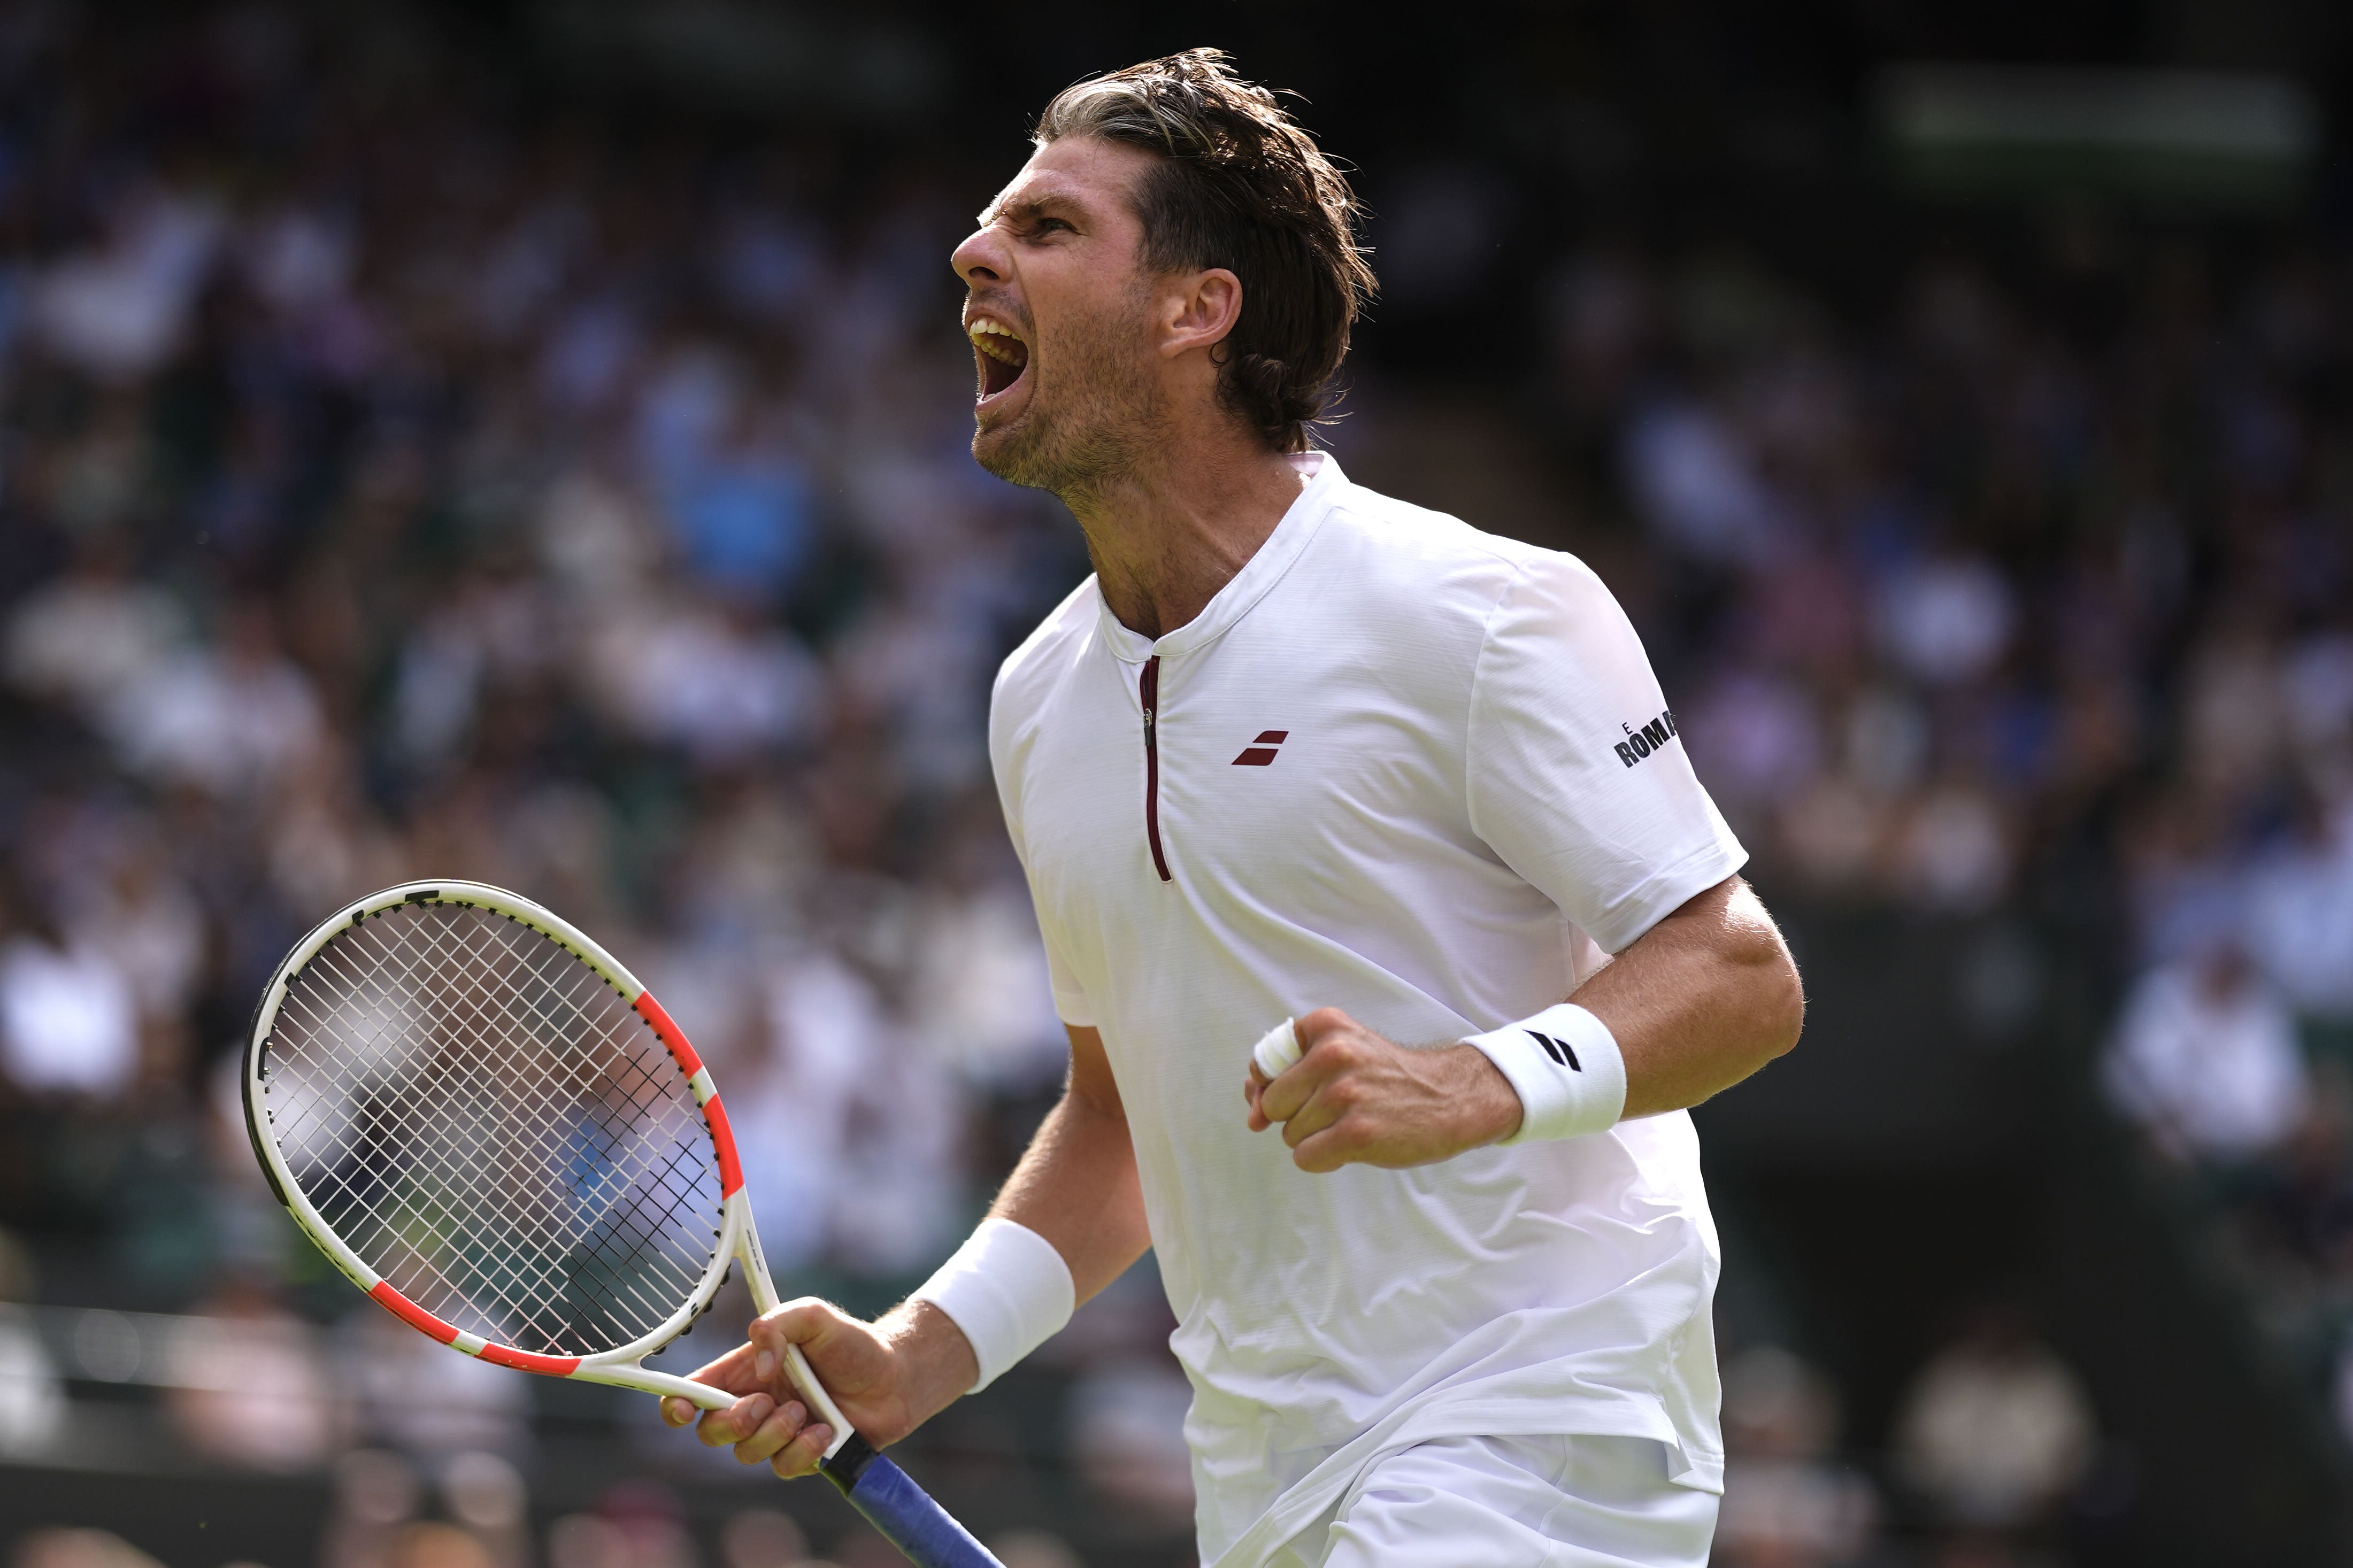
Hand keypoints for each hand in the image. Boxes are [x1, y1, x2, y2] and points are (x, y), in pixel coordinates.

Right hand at [657, 1299, 976, 1477]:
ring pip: (746, 1453)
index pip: (694, 1393)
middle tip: (766, 1403)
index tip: (682, 1408)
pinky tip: (826, 1429)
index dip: (677, 1405)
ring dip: (773, 1433)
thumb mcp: (813, 1316)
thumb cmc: (851, 1342)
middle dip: (732, 1422)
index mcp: (745, 1371)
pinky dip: (803, 1450)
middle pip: (711, 1432)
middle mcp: (755, 1404)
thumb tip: (759, 1369)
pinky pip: (783, 1468)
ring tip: (806, 1411)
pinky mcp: (802, 1456)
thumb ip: (777, 1326)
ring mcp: (777, 1434)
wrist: (896, 1375)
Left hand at [1244, 1007, 1521, 1171]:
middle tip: (1337, 1110)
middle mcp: (1333, 1054)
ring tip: (1356, 1122)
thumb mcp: (1343, 1051)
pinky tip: (1354, 1145)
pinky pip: (1305, 1157)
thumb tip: (1252, 1115)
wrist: (1451, 1098)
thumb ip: (1288, 1073)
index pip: (1263, 1062)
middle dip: (1296, 1115)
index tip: (1297, 1093)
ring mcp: (1345, 1095)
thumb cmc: (1389, 1078)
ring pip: (1289, 1134)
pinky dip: (1324, 1158)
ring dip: (1316, 1138)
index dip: (1271, 1086)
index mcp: (1326, 1026)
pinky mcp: (1356, 1134)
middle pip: (1273, 1103)